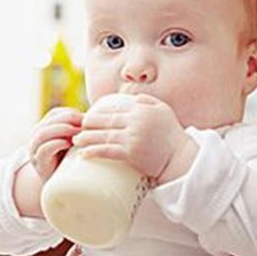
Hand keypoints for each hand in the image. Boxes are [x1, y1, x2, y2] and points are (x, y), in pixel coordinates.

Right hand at [28, 107, 82, 181]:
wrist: (62, 188)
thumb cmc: (73, 162)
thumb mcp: (76, 142)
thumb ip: (82, 130)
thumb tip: (101, 117)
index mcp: (46, 129)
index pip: (55, 113)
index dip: (71, 113)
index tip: (87, 119)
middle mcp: (37, 138)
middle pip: (50, 121)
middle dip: (68, 120)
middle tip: (84, 126)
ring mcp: (36, 151)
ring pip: (43, 133)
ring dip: (62, 130)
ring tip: (78, 134)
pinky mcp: (39, 164)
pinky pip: (44, 150)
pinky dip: (57, 144)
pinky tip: (69, 144)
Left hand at [72, 94, 192, 179]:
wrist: (180, 157)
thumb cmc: (172, 134)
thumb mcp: (164, 110)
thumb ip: (148, 100)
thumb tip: (131, 98)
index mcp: (141, 109)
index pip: (114, 109)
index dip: (99, 113)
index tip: (89, 117)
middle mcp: (135, 121)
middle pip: (106, 121)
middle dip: (89, 123)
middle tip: (79, 127)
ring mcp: (132, 137)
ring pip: (104, 136)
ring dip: (87, 138)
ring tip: (76, 140)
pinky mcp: (131, 153)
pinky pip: (108, 151)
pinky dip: (94, 151)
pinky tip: (84, 154)